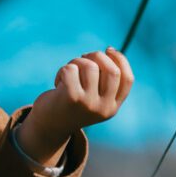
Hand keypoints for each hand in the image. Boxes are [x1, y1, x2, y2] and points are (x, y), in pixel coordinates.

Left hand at [15, 46, 134, 165]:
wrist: (48, 127)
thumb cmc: (71, 105)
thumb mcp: (93, 97)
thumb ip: (104, 81)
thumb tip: (111, 51)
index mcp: (112, 107)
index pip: (128, 79)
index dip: (121, 60)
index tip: (108, 49)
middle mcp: (103, 108)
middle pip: (112, 70)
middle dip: (97, 56)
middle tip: (83, 58)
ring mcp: (88, 103)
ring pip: (90, 66)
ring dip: (76, 62)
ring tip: (69, 72)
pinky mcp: (71, 97)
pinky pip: (71, 69)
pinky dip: (63, 70)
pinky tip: (58, 81)